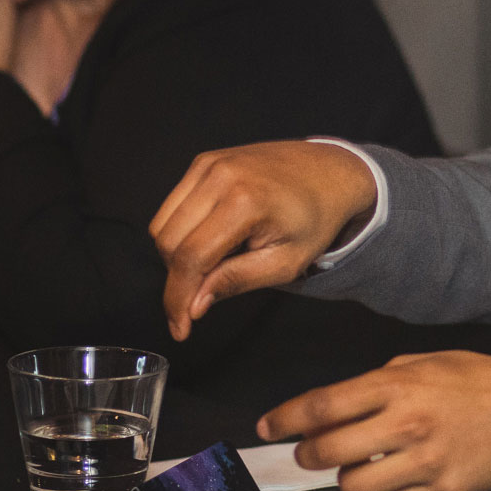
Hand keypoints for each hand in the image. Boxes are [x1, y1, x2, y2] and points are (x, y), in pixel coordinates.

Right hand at [151, 141, 378, 340]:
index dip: (178, 299)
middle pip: (167, 241)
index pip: (190, 258)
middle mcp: (219, 176)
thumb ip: (235, 281)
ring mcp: (209, 164)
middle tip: (207, 291)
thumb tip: (193, 305)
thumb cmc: (314, 220)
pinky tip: (214, 237)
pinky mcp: (204, 161)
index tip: (179, 329)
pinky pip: (172, 206)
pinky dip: (181, 230)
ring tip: (217, 260)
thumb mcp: (284, 263)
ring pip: (161, 224)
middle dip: (178, 277)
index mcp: (244, 202)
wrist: (329, 173)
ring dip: (177, 254)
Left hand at [258, 353, 490, 490]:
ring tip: (362, 465)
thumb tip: (331, 409)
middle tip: (310, 452)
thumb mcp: (422, 363)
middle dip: (308, 455)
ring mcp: (426, 464)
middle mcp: (407, 425)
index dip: (286, 418)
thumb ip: (377, 384)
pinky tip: (396, 480)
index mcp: (398, 386)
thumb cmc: (475, 380)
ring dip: (347, 478)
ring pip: (355, 487)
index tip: (267, 426)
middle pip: (330, 452)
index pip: (323, 405)